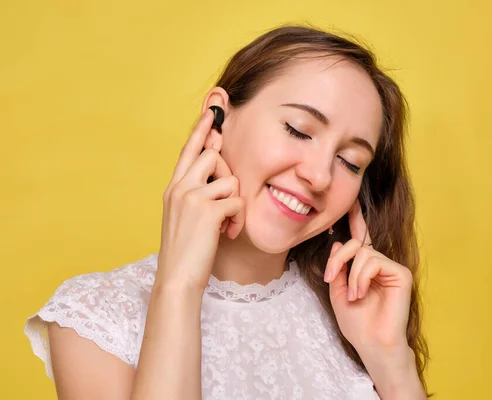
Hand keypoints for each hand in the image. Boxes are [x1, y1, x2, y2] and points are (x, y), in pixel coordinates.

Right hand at [156, 110, 244, 290]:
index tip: (213, 111)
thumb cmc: (186, 251)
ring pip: (229, 178)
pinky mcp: (207, 210)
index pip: (188, 151)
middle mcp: (180, 187)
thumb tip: (219, 180)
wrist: (178, 278)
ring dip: (235, 202)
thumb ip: (196, 195)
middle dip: (228, 172)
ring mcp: (192, 197)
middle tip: (227, 199)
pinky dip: (238, 219)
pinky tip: (228, 233)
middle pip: (212, 155)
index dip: (201, 130)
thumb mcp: (185, 217)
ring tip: (227, 224)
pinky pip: (237, 201)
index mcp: (173, 188)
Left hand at [324, 200, 412, 352]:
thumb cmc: (357, 323)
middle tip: (330, 277)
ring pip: (363, 252)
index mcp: (365, 268)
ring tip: (354, 294)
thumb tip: (338, 242)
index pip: (361, 238)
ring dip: (351, 274)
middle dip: (338, 258)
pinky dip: (361, 277)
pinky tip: (362, 293)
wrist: (372, 344)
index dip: (357, 219)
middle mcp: (380, 264)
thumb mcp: (338, 291)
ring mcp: (392, 268)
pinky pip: (374, 261)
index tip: (350, 202)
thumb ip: (338, 267)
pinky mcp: (401, 273)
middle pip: (355, 243)